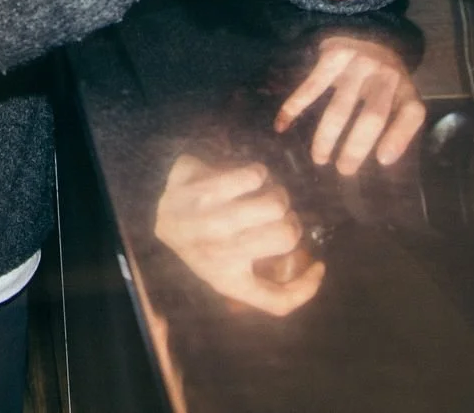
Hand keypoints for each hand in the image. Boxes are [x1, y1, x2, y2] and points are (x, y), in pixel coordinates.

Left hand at [153, 155, 323, 315]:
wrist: (155, 208)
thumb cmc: (200, 240)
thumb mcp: (226, 271)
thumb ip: (263, 282)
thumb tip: (314, 271)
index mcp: (228, 281)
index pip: (278, 301)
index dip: (308, 287)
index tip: (318, 265)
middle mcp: (220, 255)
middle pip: (287, 236)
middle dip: (291, 220)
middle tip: (277, 216)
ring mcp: (210, 221)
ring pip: (275, 203)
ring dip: (277, 193)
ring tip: (264, 195)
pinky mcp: (204, 189)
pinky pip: (255, 175)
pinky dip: (258, 173)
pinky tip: (248, 178)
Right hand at [275, 36, 426, 175]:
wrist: (366, 28)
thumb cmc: (383, 74)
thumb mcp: (399, 92)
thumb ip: (398, 120)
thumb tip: (383, 160)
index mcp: (405, 87)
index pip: (411, 112)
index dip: (399, 137)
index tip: (382, 160)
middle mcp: (385, 75)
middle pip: (373, 116)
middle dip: (356, 148)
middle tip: (344, 170)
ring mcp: (358, 65)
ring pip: (340, 108)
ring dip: (326, 137)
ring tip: (320, 158)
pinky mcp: (332, 56)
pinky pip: (312, 87)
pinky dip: (294, 107)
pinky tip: (282, 125)